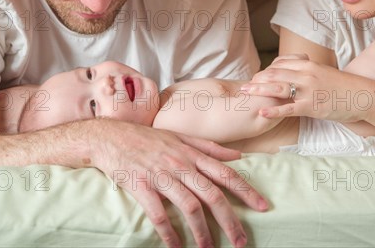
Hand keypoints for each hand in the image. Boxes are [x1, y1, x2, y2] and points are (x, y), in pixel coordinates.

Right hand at [89, 120, 267, 247]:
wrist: (111, 137)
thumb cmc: (148, 138)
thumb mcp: (181, 137)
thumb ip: (210, 147)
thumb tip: (238, 155)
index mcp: (192, 154)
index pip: (225, 173)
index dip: (246, 190)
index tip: (263, 207)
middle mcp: (180, 164)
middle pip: (212, 194)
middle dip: (230, 220)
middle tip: (241, 241)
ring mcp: (161, 176)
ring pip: (189, 206)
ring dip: (202, 231)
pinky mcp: (141, 187)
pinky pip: (158, 214)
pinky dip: (169, 233)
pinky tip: (176, 247)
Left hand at [241, 55, 374, 122]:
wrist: (364, 96)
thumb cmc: (344, 88)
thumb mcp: (325, 74)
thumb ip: (309, 73)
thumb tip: (297, 75)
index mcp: (308, 65)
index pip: (280, 64)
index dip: (265, 71)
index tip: (255, 78)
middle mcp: (306, 75)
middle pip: (274, 74)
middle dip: (256, 80)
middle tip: (242, 87)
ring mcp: (308, 90)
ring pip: (278, 87)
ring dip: (258, 90)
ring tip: (243, 94)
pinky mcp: (312, 106)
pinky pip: (288, 107)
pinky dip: (273, 109)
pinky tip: (261, 111)